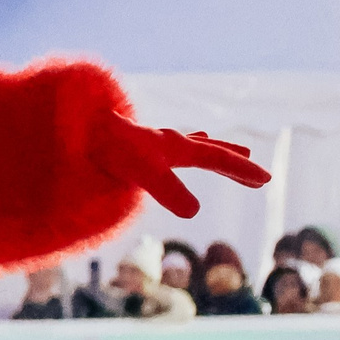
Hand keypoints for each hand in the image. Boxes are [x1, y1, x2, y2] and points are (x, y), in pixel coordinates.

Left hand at [88, 112, 269, 217]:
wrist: (72, 128)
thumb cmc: (106, 149)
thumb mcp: (142, 173)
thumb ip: (168, 190)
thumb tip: (193, 212)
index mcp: (174, 147)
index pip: (216, 158)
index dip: (241, 170)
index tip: (267, 179)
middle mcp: (165, 142)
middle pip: (208, 151)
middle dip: (233, 162)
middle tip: (258, 175)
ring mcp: (148, 143)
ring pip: (189, 145)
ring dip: (211, 149)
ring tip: (224, 147)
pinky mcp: (131, 146)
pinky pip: (167, 146)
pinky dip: (181, 147)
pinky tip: (171, 146)